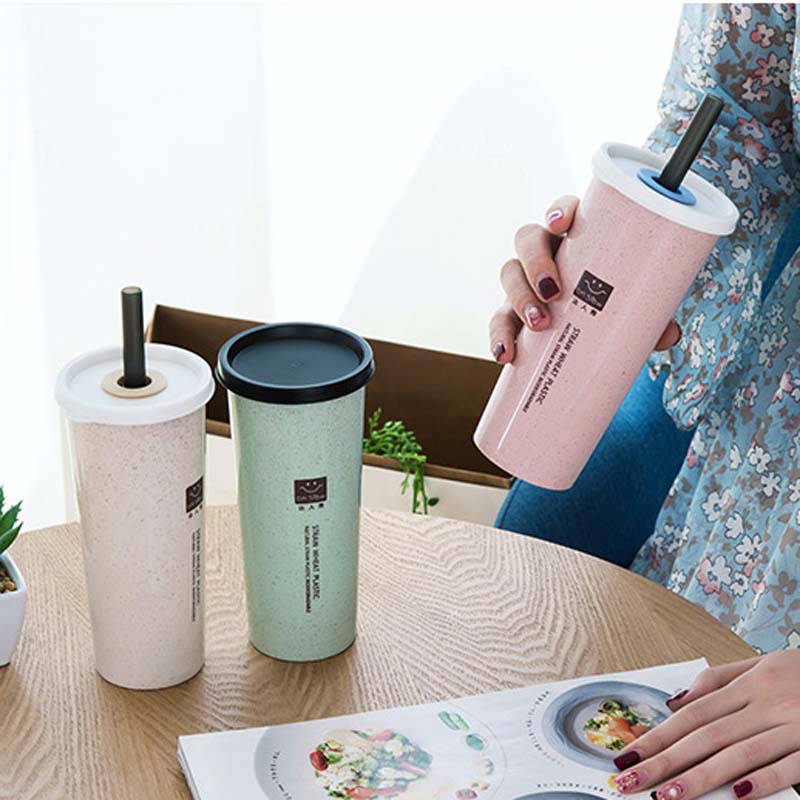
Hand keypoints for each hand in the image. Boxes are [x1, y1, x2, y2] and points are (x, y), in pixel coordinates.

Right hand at [488, 196, 680, 362]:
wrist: (592, 332)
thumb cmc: (615, 304)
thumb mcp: (633, 303)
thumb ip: (650, 315)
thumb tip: (668, 335)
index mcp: (576, 238)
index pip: (561, 212)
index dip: (558, 212)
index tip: (563, 224)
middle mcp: (546, 253)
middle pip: (528, 239)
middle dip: (535, 262)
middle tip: (553, 291)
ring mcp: (526, 282)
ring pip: (509, 274)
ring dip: (519, 297)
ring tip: (539, 324)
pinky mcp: (512, 312)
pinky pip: (498, 319)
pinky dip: (499, 336)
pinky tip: (505, 355)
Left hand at [613, 652, 799, 798]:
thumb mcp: (764, 663)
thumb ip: (720, 680)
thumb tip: (675, 700)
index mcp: (749, 685)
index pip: (692, 714)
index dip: (657, 735)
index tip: (626, 755)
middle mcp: (765, 703)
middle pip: (706, 735)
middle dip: (664, 760)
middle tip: (628, 782)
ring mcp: (794, 724)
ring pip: (740, 752)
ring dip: (701, 776)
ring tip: (667, 797)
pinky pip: (790, 764)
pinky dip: (765, 780)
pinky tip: (737, 796)